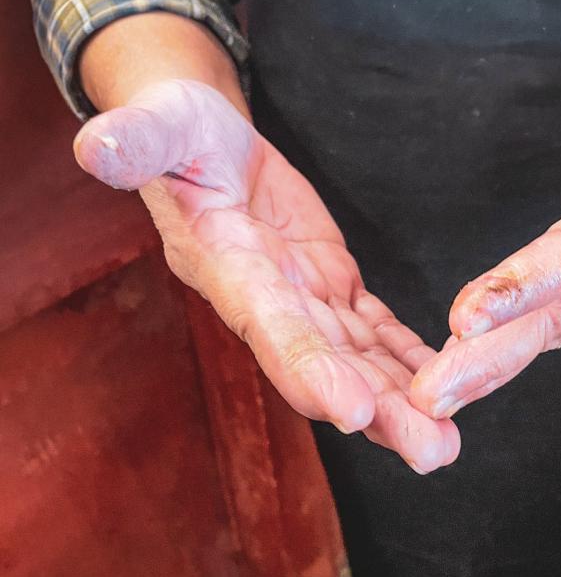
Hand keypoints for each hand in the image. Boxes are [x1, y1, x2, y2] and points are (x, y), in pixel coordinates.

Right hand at [74, 80, 459, 473]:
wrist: (209, 147)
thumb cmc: (180, 134)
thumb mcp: (163, 125)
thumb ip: (139, 139)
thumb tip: (99, 145)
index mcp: (229, 270)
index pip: (270, 328)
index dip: (308, 368)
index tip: (352, 410)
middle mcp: (270, 301)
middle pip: (326, 365)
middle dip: (376, 411)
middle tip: (431, 451)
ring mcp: (305, 298)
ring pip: (357, 360)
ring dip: (400, 401)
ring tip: (445, 443)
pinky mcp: (333, 285)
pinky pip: (375, 330)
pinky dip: (407, 357)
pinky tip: (444, 382)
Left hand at [410, 62, 560, 417]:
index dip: (529, 283)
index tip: (468, 316)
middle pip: (559, 314)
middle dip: (495, 356)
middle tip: (432, 396)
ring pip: (551, 325)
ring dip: (491, 363)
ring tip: (434, 396)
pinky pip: (551, 316)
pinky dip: (506, 344)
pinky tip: (463, 363)